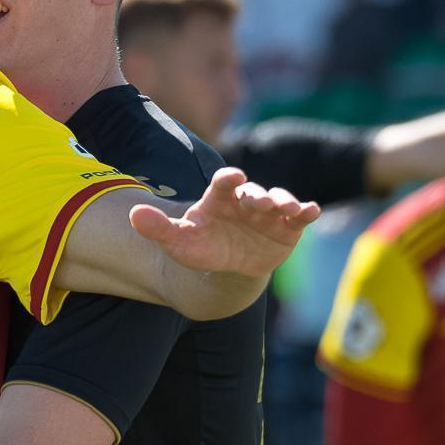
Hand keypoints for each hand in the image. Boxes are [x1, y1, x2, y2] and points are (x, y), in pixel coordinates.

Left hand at [130, 167, 319, 277]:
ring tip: (289, 208)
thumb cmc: (201, 247)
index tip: (232, 177)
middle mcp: (246, 200)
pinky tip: (312, 211)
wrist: (226, 267)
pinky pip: (299, 216)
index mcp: (219, 198)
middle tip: (260, 202)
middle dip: (258, 196)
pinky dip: (306, 211)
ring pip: (279, 200)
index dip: (228, 179)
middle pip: (254, 192)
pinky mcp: (288, 226)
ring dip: (285, 201)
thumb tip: (132, 215)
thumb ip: (158, 228)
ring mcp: (269, 211)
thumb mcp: (177, 240)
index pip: (223, 183)